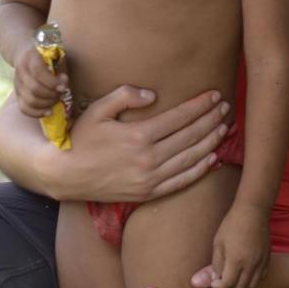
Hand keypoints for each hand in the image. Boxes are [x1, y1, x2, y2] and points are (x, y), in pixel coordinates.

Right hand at [13, 47, 66, 117]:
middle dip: (52, 94)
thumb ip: (59, 66)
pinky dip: (37, 113)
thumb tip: (64, 82)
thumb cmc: (46, 56)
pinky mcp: (17, 94)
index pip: (38, 72)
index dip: (52, 82)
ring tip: (57, 99)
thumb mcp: (54, 55)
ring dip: (47, 103)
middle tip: (62, 92)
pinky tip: (49, 111)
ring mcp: (17, 84)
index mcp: (30, 58)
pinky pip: (24, 108)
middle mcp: (21, 71)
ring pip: (29, 100)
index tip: (64, 86)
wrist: (23, 53)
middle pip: (34, 89)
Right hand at [36, 87, 229, 201]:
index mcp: (138, 136)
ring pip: (190, 158)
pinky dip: (200, 169)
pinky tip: (212, 158)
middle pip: (190, 136)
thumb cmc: (79, 139)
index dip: (200, 105)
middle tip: (226, 108)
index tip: (215, 95)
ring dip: (211, 142)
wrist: (62, 175)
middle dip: (211, 119)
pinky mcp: (147, 193)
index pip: (179, 117)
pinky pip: (181, 181)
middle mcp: (148, 158)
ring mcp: (149, 179)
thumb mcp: (97, 110)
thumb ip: (124, 96)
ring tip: (224, 127)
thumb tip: (153, 94)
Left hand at [210, 202, 270, 287]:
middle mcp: (250, 264)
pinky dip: (252, 279)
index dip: (218, 286)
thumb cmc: (232, 225)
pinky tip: (246, 272)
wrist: (253, 212)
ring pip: (251, 285)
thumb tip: (212, 280)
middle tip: (222, 279)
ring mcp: (261, 262)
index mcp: (236, 260)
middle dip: (228, 287)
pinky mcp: (267, 258)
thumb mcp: (218, 244)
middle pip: (239, 287)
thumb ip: (215, 264)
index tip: (214, 281)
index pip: (226, 285)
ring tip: (234, 277)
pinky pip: (261, 277)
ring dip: (241, 285)